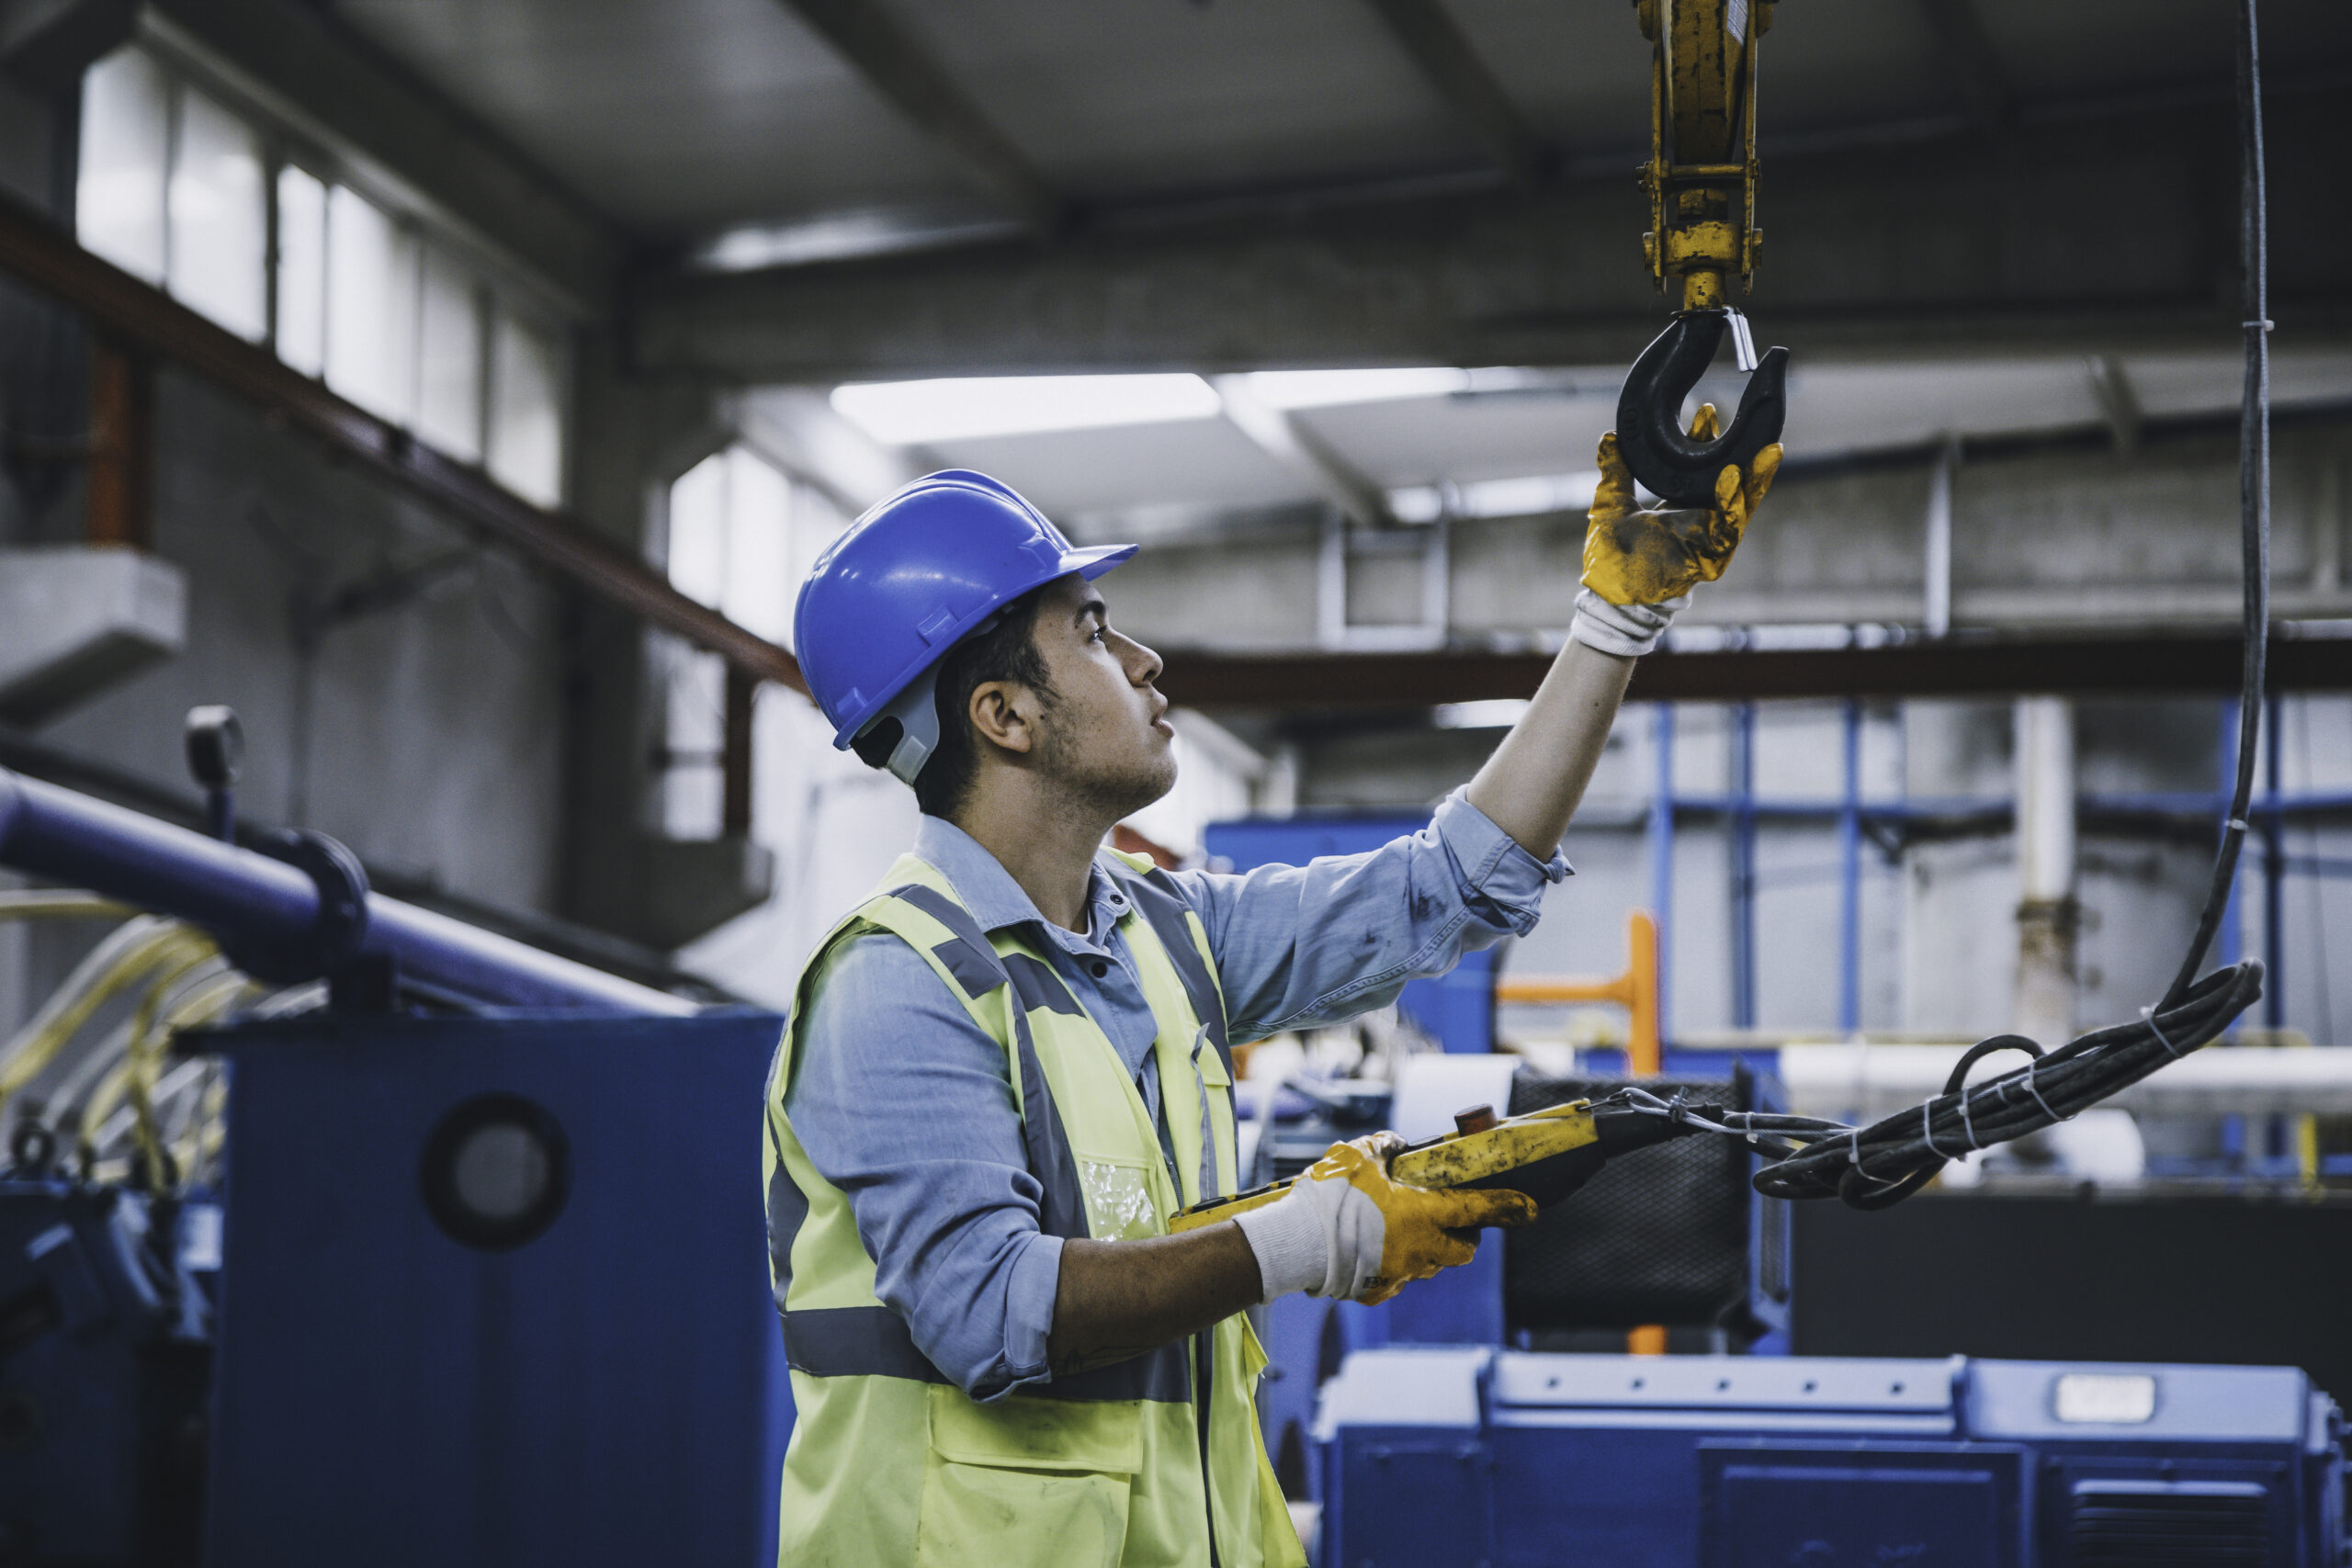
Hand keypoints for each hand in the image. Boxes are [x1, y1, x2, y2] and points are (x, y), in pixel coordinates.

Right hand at [1232, 1131, 1536, 1305]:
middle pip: (1463, 1251)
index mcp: (1423, 1214)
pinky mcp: (1378, 1292)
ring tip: (1399, 1231)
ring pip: (1430, 1266)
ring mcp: (1400, 1275)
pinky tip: (1372, 1251)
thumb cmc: (1330, 1196)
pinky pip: (1397, 1280)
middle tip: (1449, 1220)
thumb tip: (1395, 1144)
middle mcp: (1421, 1249)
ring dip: (1426, 1251)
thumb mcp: (1358, 1156)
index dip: (1507, 1206)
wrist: (1295, 1243)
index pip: (1477, 1209)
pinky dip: (1393, 1266)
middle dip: (1464, 1238)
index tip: (1530, 1207)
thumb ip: (1384, 1147)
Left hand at [1580, 406, 1781, 607]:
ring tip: (1766, 449)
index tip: (1707, 411)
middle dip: (1747, 455)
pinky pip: (1728, 528)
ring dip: (1754, 477)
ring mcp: (1709, 540)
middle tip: (1759, 425)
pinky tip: (1732, 477)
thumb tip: (1610, 437)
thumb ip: (1615, 472)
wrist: (1607, 593)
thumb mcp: (1610, 504)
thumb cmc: (1610, 558)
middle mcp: (1700, 521)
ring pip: (1742, 504)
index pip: (1702, 467)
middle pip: (1733, 483)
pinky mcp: (1712, 558)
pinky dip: (1732, 502)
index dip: (1706, 439)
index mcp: (1681, 507)